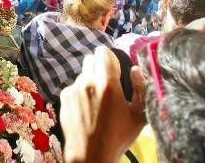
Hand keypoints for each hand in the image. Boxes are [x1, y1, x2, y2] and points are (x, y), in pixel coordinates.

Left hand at [60, 46, 145, 162]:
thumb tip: (135, 69)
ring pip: (82, 74)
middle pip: (91, 59)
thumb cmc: (118, 137)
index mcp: (107, 84)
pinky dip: (80, 92)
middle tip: (108, 85)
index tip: (116, 70)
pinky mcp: (63, 97)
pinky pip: (74, 86)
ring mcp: (73, 89)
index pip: (103, 52)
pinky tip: (87, 108)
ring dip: (90, 80)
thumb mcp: (139, 115)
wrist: (90, 154)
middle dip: (100, 67)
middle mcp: (87, 82)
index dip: (111, 59)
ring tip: (98, 101)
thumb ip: (140, 88)